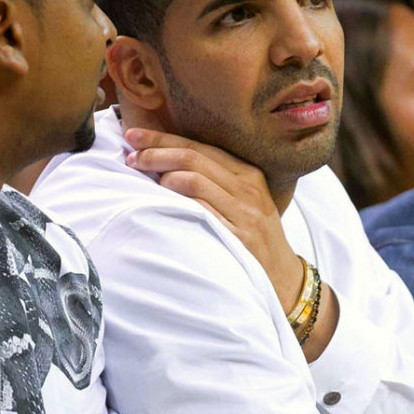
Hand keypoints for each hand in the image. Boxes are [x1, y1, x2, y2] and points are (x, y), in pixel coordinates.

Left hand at [124, 128, 304, 309]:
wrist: (283, 278)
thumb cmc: (255, 238)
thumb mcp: (244, 202)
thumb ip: (215, 181)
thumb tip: (165, 163)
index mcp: (249, 173)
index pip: (200, 146)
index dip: (163, 138)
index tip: (134, 136)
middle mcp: (248, 188)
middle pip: (193, 157)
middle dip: (156, 153)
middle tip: (130, 157)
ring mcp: (244, 212)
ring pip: (194, 180)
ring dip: (163, 177)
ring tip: (144, 182)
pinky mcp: (239, 236)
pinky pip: (201, 211)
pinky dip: (178, 203)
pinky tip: (161, 203)